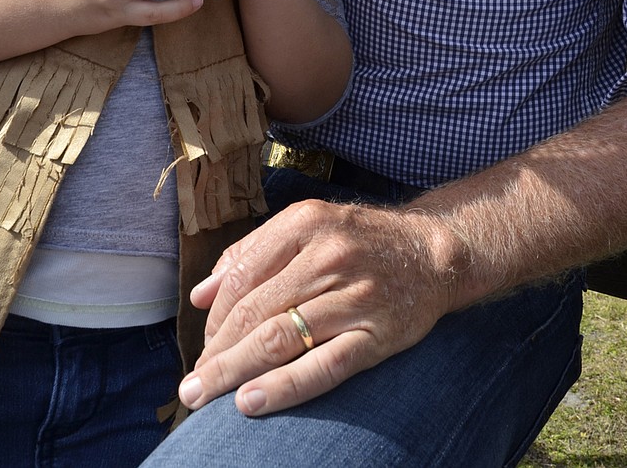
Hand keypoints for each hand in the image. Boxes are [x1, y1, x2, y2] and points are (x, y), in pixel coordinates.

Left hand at [176, 197, 461, 416]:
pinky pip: (323, 366)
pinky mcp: (378, 334)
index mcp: (307, 223)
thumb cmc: (361, 241)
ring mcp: (355, 295)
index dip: (215, 316)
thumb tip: (201, 295)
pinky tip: (250, 402)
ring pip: (280, 337)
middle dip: (216, 351)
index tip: (204, 345)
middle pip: (256, 309)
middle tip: (193, 384)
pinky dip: (283, 387)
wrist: (434, 253)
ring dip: (234, 371)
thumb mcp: (309, 226)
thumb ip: (254, 252)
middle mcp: (329, 255)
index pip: (243, 274)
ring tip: (204, 396)